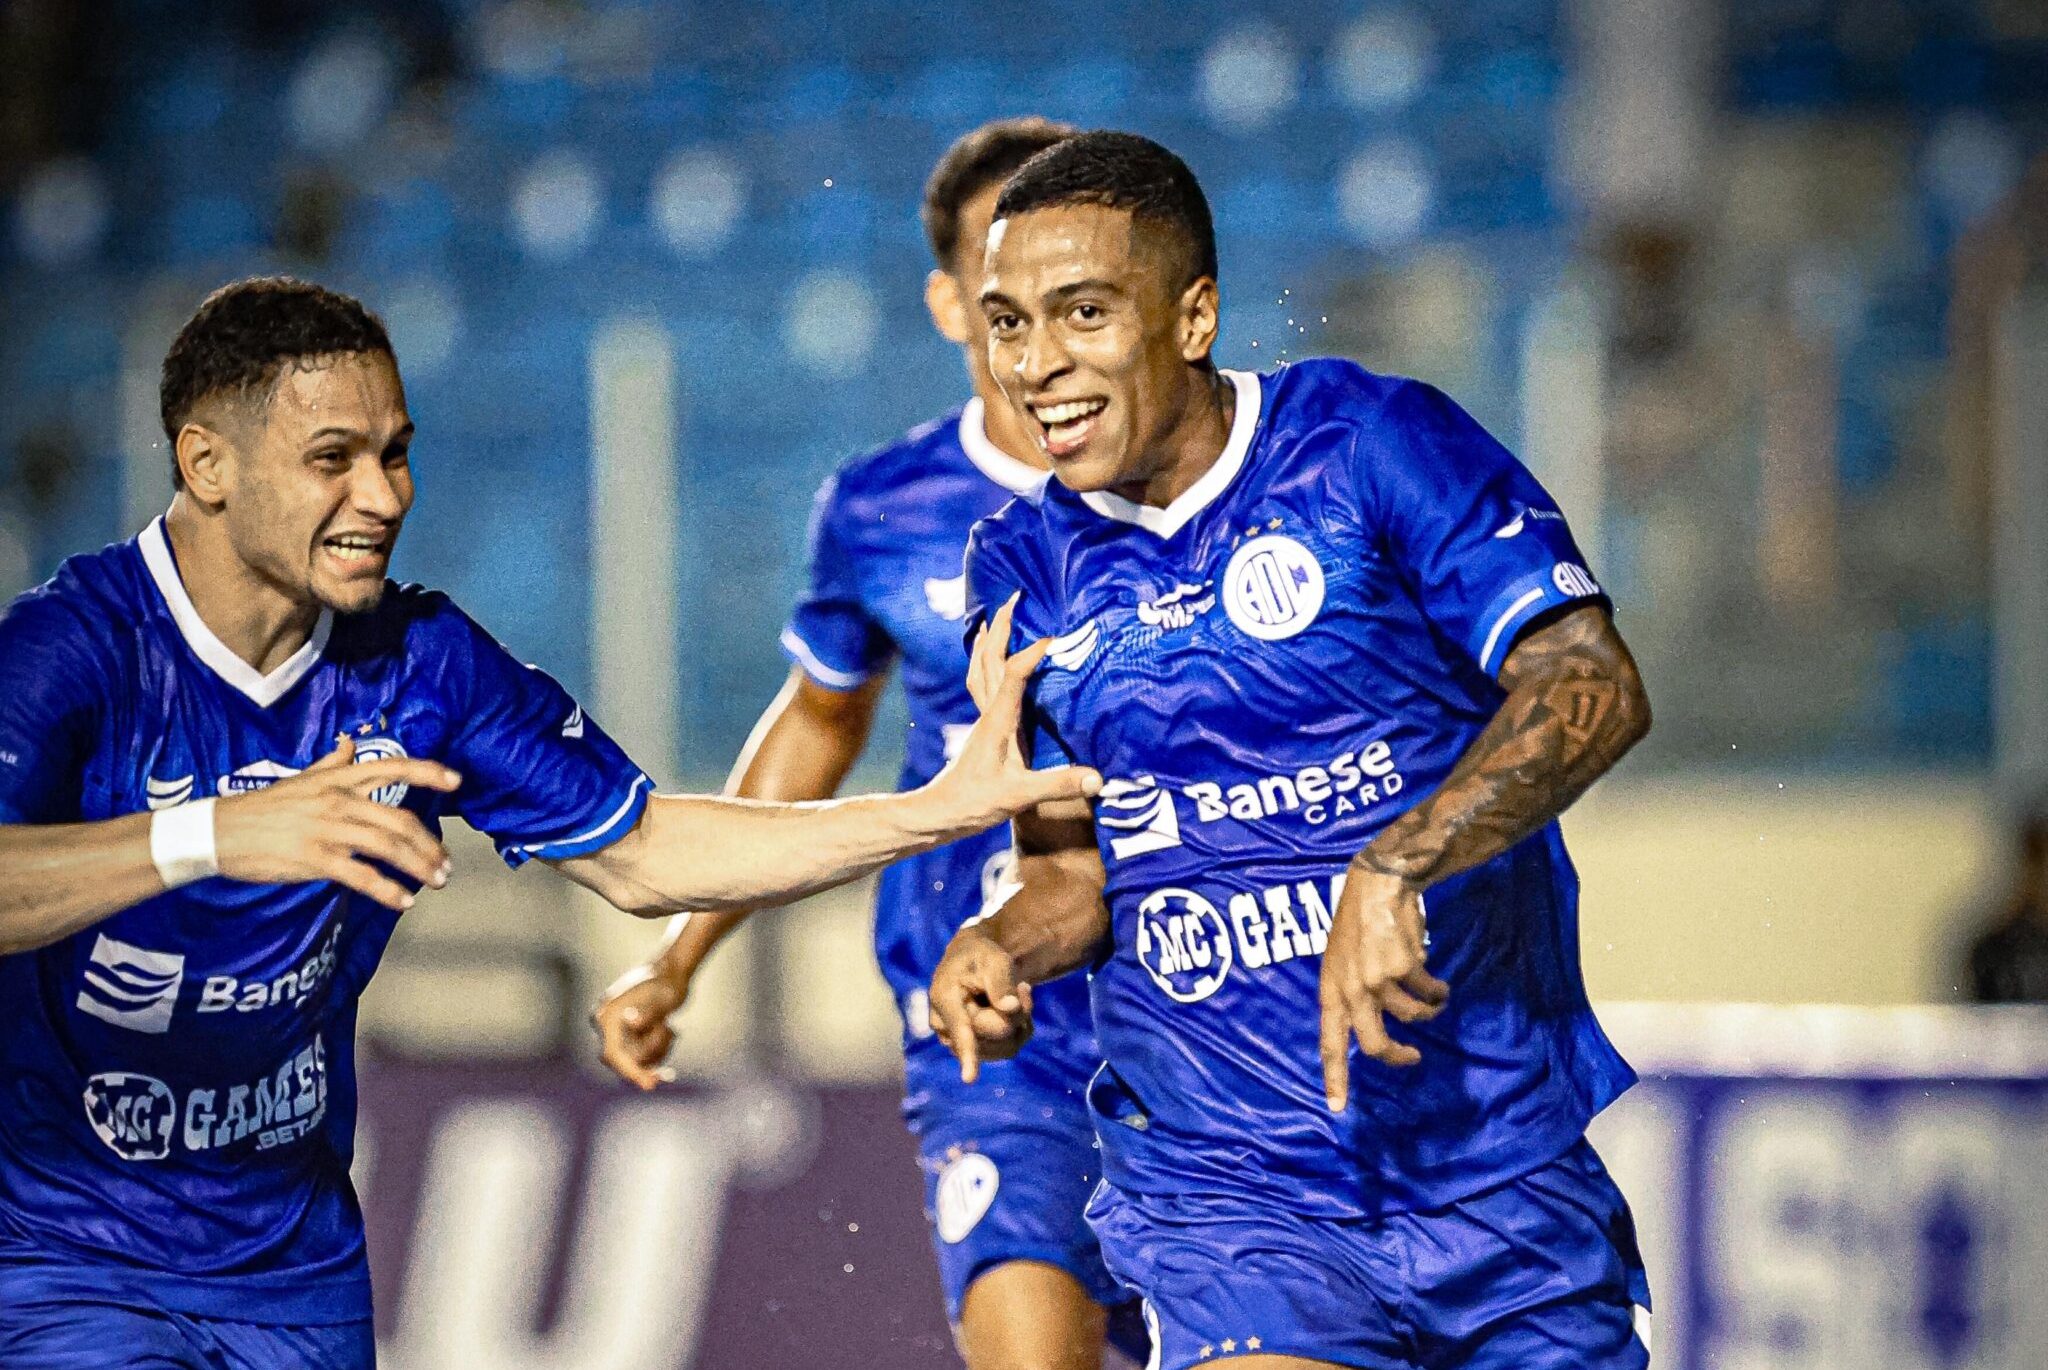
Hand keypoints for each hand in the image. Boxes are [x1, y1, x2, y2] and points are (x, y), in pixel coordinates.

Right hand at [212, 737, 461, 910]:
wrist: (217, 831)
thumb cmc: (261, 808)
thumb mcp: (299, 779)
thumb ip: (330, 764)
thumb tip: (350, 744)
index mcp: (337, 779)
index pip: (391, 767)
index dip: (427, 772)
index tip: (456, 780)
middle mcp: (337, 800)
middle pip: (399, 819)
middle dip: (430, 844)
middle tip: (446, 864)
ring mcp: (326, 829)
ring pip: (387, 846)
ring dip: (419, 867)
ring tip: (436, 882)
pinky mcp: (314, 858)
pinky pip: (361, 875)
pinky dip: (387, 890)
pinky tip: (403, 901)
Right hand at [591, 965, 685, 1089]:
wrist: (670, 971)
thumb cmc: (667, 983)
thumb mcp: (663, 999)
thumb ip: (648, 1013)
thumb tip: (632, 1023)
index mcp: (608, 1015)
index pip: (614, 1053)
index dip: (631, 1071)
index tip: (650, 1086)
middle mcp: (606, 1024)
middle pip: (623, 1059)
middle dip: (649, 1056)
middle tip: (670, 1055)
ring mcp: (615, 1030)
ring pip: (635, 1058)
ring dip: (657, 1050)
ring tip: (670, 1028)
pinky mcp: (626, 1034)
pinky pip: (640, 1055)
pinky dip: (658, 1050)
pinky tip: (669, 1031)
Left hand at [926, 594, 1101, 830]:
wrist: (941, 814)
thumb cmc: (975, 803)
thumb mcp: (1019, 796)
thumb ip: (1058, 785)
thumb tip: (1098, 778)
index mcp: (999, 720)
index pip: (1013, 673)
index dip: (1032, 652)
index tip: (1055, 637)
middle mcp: (988, 713)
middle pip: (990, 658)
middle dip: (1003, 627)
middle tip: (1014, 598)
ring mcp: (982, 719)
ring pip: (980, 668)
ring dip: (989, 641)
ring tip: (995, 619)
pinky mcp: (982, 729)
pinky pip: (980, 684)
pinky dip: (985, 664)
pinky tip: (990, 665)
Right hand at [928, 924, 1034, 1083]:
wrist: (974, 966)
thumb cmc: (981, 958)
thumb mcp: (994, 959)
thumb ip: (1001, 981)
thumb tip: (1009, 1007)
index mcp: (944, 997)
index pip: (961, 1028)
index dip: (967, 1052)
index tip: (969, 1078)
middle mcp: (945, 1026)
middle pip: (997, 1031)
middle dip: (1017, 1011)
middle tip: (1023, 987)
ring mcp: (957, 1043)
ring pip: (1005, 1045)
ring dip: (1020, 1021)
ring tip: (1015, 994)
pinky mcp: (973, 1051)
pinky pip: (1009, 1050)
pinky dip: (1019, 1030)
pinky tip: (1012, 1011)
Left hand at [1319, 862, 1450, 1106]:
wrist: (1377, 886)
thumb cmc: (1357, 923)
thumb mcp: (1339, 960)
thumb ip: (1348, 993)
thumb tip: (1363, 1027)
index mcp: (1330, 989)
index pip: (1329, 1041)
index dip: (1334, 1076)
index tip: (1337, 1108)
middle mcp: (1350, 989)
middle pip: (1374, 1043)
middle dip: (1397, 1056)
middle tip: (1412, 1057)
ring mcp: (1377, 979)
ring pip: (1412, 1016)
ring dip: (1428, 1010)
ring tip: (1434, 999)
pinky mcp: (1403, 968)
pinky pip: (1428, 992)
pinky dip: (1438, 990)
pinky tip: (1438, 982)